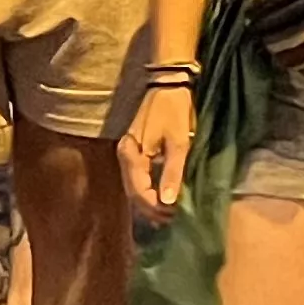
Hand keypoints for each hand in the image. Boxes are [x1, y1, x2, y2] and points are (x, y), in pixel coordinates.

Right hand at [120, 77, 197, 217]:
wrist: (169, 85)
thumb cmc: (175, 111)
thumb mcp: (179, 142)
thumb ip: (172, 172)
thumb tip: (168, 202)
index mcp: (131, 154)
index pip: (138, 192)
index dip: (155, 207)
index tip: (173, 216)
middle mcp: (125, 156)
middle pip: (133, 192)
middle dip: (151, 209)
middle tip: (172, 220)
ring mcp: (128, 153)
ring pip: (134, 186)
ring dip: (149, 202)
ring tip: (168, 214)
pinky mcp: (135, 150)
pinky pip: (138, 177)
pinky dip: (148, 190)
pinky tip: (161, 198)